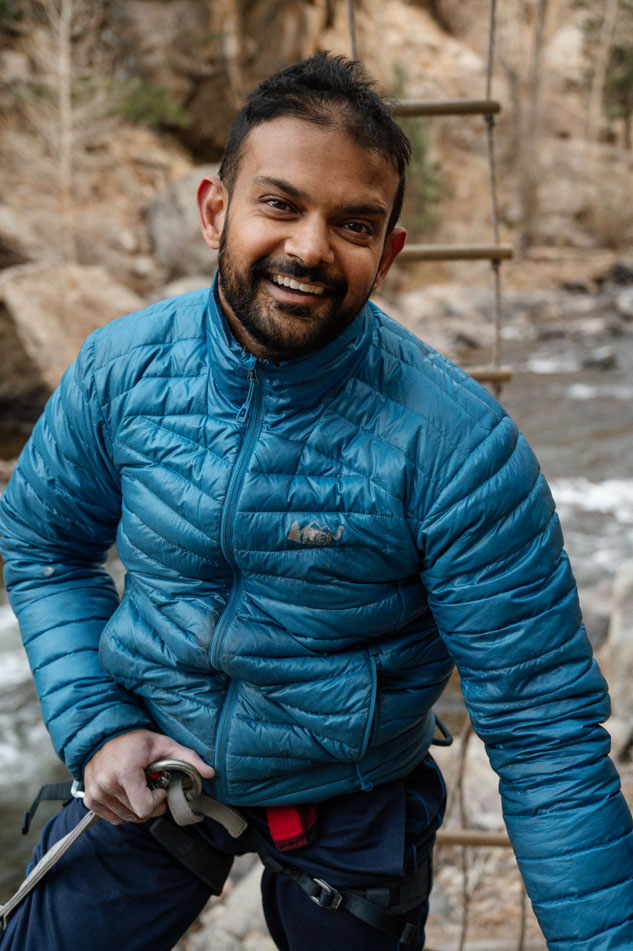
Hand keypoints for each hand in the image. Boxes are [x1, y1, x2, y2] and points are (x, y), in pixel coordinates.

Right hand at [83, 729, 214, 824]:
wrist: (106, 733)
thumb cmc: (137, 739)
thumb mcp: (165, 745)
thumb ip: (189, 759)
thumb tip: (211, 773)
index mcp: (125, 773)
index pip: (145, 809)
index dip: (157, 800)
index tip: (159, 786)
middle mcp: (107, 784)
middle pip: (137, 814)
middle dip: (149, 803)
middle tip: (150, 785)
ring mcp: (96, 792)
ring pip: (126, 818)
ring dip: (136, 806)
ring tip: (137, 785)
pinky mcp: (90, 798)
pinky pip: (112, 817)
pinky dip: (123, 810)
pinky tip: (127, 792)